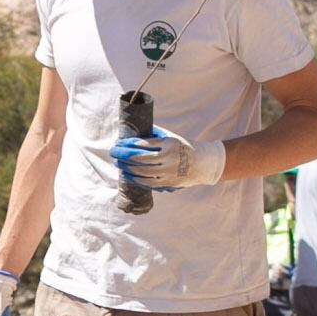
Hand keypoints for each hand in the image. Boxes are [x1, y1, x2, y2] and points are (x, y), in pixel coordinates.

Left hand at [110, 127, 224, 191]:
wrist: (203, 164)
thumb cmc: (183, 148)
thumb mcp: (171, 138)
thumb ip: (155, 136)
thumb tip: (136, 133)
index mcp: (169, 144)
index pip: (143, 144)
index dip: (128, 144)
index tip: (118, 143)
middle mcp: (169, 158)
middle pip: (140, 158)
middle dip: (123, 155)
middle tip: (113, 152)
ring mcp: (168, 172)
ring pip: (142, 171)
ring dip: (127, 167)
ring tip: (118, 163)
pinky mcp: (169, 183)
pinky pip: (148, 183)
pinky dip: (136, 179)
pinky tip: (129, 175)